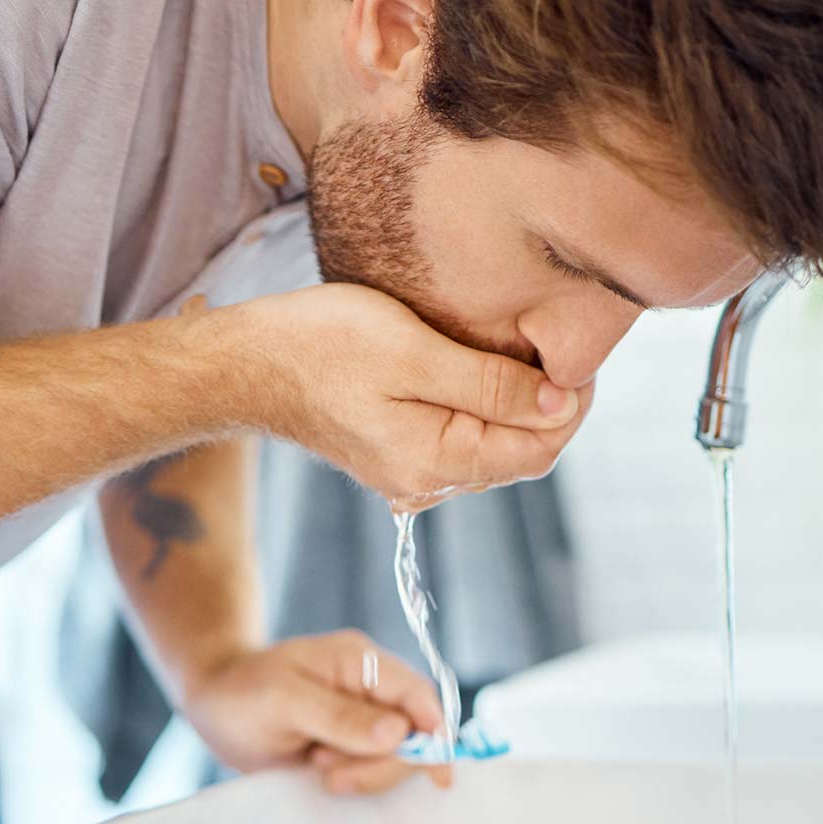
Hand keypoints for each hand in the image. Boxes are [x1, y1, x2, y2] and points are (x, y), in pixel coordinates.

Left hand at [179, 630, 454, 794]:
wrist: (213, 703)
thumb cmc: (242, 691)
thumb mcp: (283, 700)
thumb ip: (339, 716)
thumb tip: (398, 732)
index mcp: (361, 661)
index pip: (417, 695)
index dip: (435, 732)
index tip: (438, 774)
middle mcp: (370, 689)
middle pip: (413, 735)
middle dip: (380, 763)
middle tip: (330, 774)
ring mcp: (363, 718)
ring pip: (395, 758)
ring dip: (362, 773)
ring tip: (315, 765)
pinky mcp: (352, 745)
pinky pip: (374, 769)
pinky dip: (354, 779)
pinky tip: (322, 773)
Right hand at [222, 284, 591, 507]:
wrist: (245, 361)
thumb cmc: (320, 345)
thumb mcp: (413, 354)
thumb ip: (491, 384)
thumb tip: (562, 404)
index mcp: (436, 462)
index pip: (539, 450)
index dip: (571, 405)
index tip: (578, 354)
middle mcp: (425, 480)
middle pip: (520, 452)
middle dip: (551, 404)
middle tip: (558, 343)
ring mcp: (407, 470)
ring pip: (492, 444)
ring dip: (518, 404)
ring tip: (522, 348)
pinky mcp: (392, 450)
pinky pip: (459, 436)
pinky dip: (482, 405)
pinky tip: (477, 366)